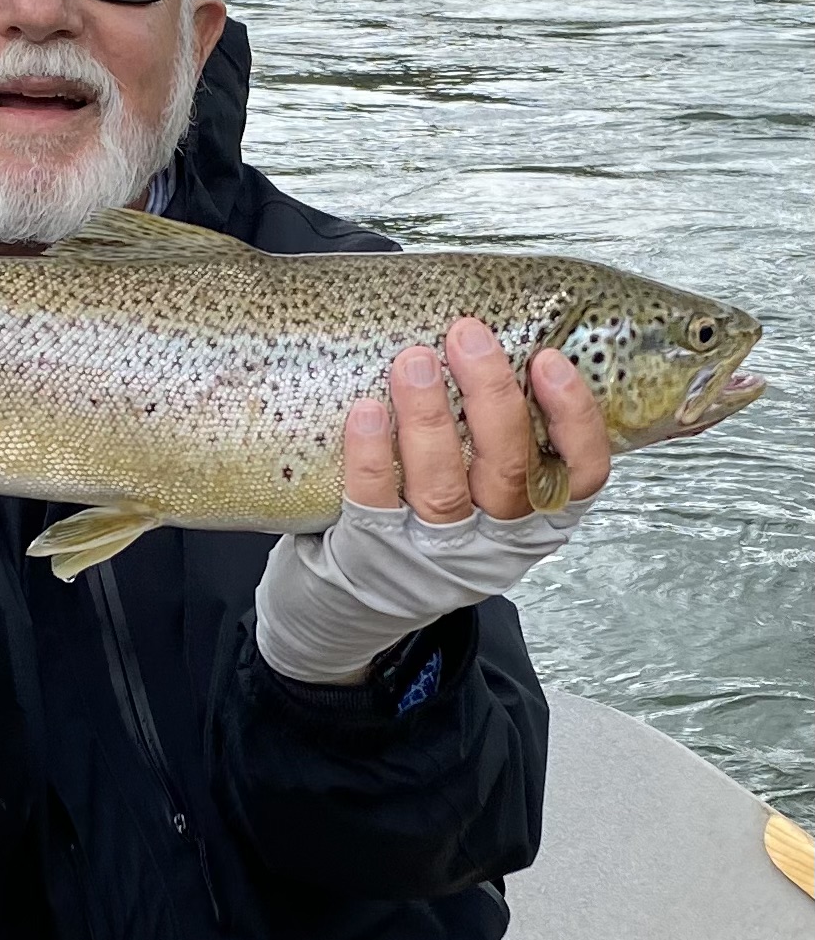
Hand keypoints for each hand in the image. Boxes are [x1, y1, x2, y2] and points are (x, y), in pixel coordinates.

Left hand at [255, 319, 610, 686]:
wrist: (356, 603)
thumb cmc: (427, 518)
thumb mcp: (483, 488)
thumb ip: (497, 431)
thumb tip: (493, 337)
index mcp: (536, 517)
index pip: (583, 474)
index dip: (575, 418)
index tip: (548, 360)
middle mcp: (495, 541)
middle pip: (508, 469)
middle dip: (491, 395)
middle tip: (466, 336)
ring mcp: (434, 553)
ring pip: (444, 487)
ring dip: (430, 418)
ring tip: (415, 360)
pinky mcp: (374, 555)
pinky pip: (376, 503)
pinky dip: (373, 455)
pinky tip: (366, 411)